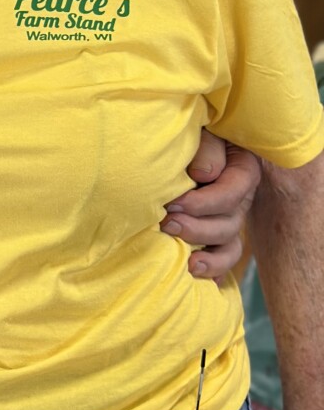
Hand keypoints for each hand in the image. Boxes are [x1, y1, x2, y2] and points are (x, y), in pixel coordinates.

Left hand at [160, 135, 260, 281]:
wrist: (179, 138)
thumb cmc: (192, 130)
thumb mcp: (203, 130)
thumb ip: (206, 147)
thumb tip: (202, 174)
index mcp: (241, 169)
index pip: (232, 192)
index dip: (204, 202)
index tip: (173, 203)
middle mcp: (239, 198)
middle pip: (229, 224)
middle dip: (198, 229)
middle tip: (167, 225)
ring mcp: (229, 218)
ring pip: (228, 245)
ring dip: (207, 256)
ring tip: (185, 263)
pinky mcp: (215, 233)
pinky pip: (222, 258)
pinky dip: (213, 272)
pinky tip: (196, 280)